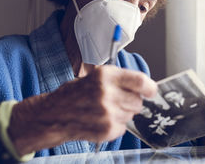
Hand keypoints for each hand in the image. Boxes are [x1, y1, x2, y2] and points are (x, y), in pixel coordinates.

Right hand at [8, 65, 156, 155]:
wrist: (53, 115)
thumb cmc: (73, 94)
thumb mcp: (94, 76)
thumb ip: (118, 80)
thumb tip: (143, 86)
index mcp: (105, 76)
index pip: (140, 81)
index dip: (149, 87)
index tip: (151, 91)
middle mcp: (107, 93)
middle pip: (138, 101)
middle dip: (132, 101)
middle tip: (117, 100)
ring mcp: (107, 113)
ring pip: (132, 114)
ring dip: (123, 113)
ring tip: (104, 110)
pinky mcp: (106, 129)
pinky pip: (123, 127)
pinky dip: (116, 125)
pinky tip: (101, 120)